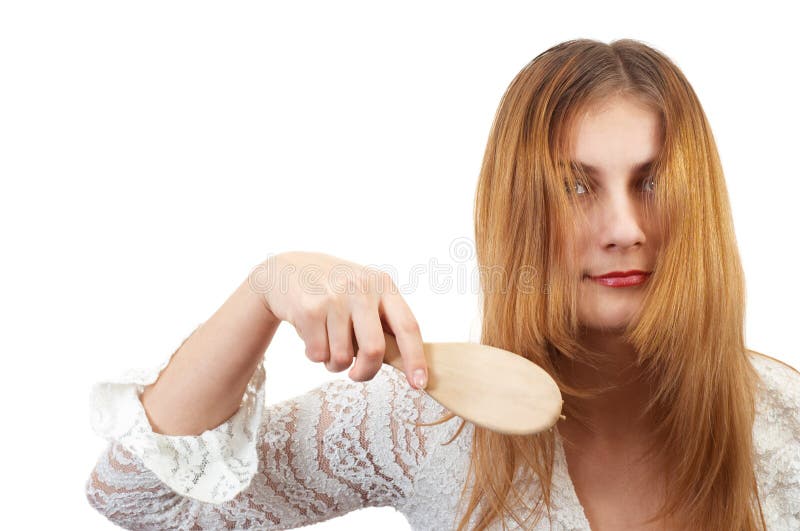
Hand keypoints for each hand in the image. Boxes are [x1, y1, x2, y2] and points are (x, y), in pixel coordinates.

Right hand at [249, 251, 427, 388]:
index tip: (420, 384)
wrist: (286, 269)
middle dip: (366, 372)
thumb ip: (382, 320)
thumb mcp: (363, 292)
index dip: (416, 358)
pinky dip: (314, 355)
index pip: (407, 326)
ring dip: (333, 363)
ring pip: (341, 358)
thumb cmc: (333, 289)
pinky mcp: (309, 310)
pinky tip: (311, 334)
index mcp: (383, 284)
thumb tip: (403, 363)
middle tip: (356, 374)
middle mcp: (361, 288)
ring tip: (327, 342)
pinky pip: (317, 354)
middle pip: (374, 350)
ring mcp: (334, 298)